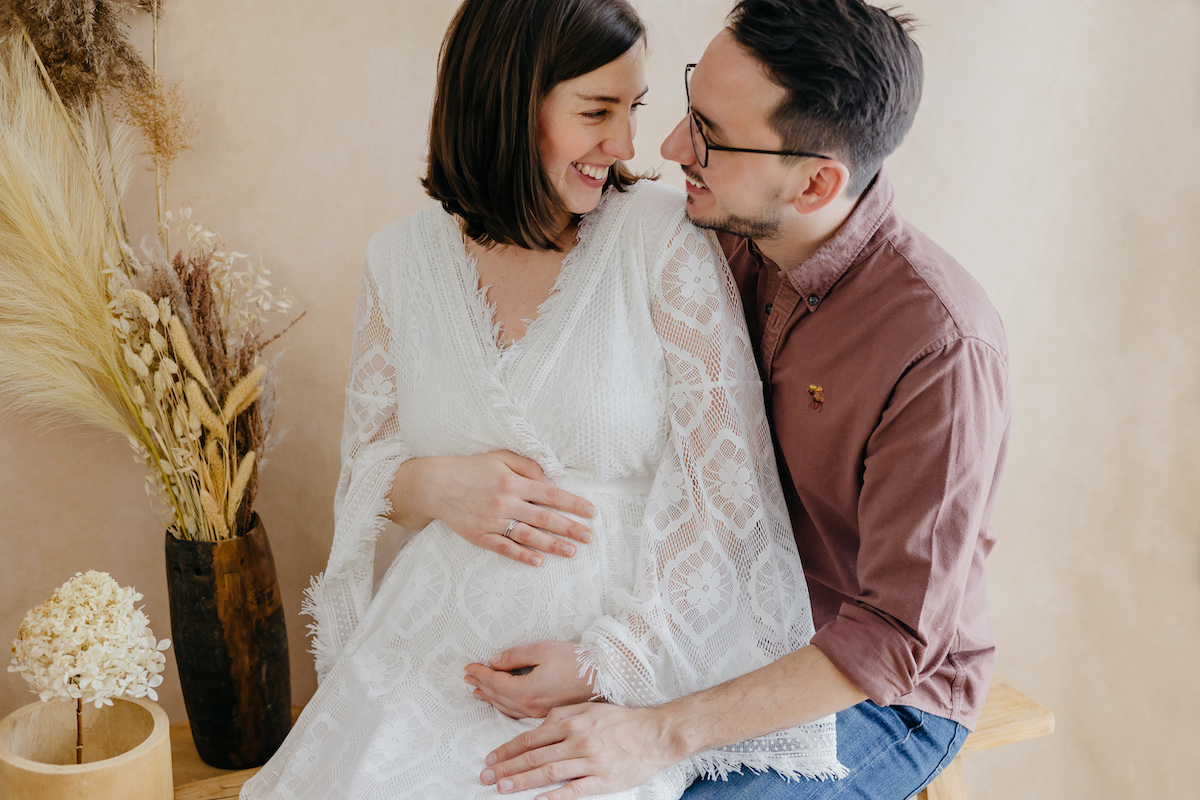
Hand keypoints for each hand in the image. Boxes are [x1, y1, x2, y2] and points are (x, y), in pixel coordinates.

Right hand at [389, 451, 595, 565]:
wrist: (436, 484)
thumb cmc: (471, 468)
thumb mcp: (501, 457)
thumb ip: (527, 466)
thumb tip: (549, 479)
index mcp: (513, 482)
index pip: (550, 494)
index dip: (573, 504)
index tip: (590, 512)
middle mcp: (506, 503)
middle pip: (545, 518)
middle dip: (570, 528)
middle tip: (589, 537)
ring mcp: (493, 522)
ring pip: (529, 536)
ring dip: (552, 545)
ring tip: (571, 552)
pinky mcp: (480, 536)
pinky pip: (505, 548)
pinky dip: (522, 556)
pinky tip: (539, 561)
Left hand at [464, 641, 593, 718]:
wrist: (604, 677)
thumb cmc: (576, 661)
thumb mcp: (543, 650)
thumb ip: (515, 656)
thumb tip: (494, 660)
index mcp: (526, 690)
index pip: (495, 682)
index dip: (480, 673)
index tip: (468, 667)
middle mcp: (530, 706)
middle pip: (498, 697)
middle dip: (481, 685)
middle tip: (468, 677)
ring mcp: (539, 714)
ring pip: (507, 707)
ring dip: (490, 698)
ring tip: (478, 691)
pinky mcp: (548, 715)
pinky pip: (518, 713)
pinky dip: (505, 706)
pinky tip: (503, 704)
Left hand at [479, 703, 678, 797]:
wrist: (655, 734)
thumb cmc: (622, 721)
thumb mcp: (589, 709)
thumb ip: (563, 717)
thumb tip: (538, 728)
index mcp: (572, 720)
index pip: (531, 737)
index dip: (507, 749)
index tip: (491, 759)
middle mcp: (577, 739)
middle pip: (533, 755)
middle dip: (506, 768)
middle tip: (486, 777)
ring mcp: (589, 761)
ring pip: (548, 771)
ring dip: (522, 781)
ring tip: (502, 789)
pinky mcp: (602, 780)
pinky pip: (574, 790)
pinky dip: (554, 796)